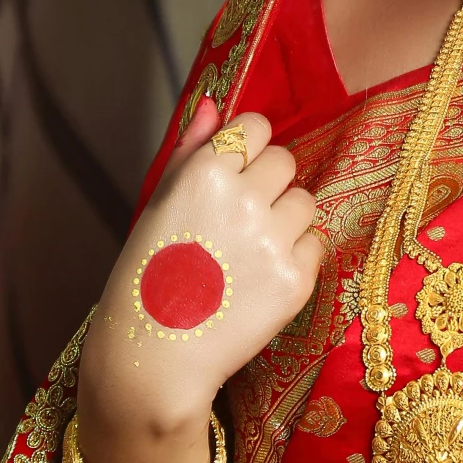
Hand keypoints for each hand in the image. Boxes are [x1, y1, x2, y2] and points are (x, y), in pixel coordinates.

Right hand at [78, 101, 321, 462]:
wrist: (155, 358)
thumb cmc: (147, 278)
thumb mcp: (156, 205)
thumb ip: (190, 149)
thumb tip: (214, 104)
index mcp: (205, 172)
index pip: (256, 127)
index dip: (246, 152)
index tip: (232, 178)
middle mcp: (244, 197)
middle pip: (284, 161)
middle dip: (267, 185)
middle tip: (236, 224)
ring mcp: (274, 238)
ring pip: (304, 201)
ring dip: (283, 220)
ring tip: (246, 254)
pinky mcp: (297, 278)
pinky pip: (315, 243)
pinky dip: (295, 257)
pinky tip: (259, 279)